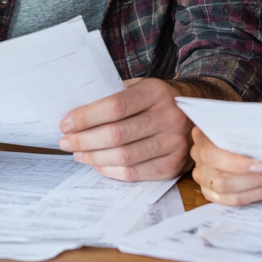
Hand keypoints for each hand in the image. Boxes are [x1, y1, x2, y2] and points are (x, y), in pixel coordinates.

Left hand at [58, 78, 194, 181]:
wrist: (196, 112)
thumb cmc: (158, 99)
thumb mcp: (141, 86)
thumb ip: (114, 96)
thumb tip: (76, 114)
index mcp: (156, 92)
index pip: (115, 106)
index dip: (87, 117)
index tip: (66, 123)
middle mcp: (168, 117)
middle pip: (117, 135)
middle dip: (84, 140)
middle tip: (66, 142)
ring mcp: (173, 144)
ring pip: (123, 157)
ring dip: (94, 158)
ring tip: (78, 153)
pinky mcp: (173, 166)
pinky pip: (134, 174)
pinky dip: (110, 171)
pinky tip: (98, 164)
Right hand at [190, 128, 261, 205]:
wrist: (224, 133)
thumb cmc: (234, 126)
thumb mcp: (235, 121)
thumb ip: (244, 129)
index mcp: (201, 139)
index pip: (214, 157)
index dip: (238, 164)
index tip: (261, 165)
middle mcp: (198, 161)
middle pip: (222, 181)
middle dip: (252, 180)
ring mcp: (203, 179)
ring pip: (229, 194)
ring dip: (257, 190)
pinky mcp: (210, 193)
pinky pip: (232, 201)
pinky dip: (254, 195)